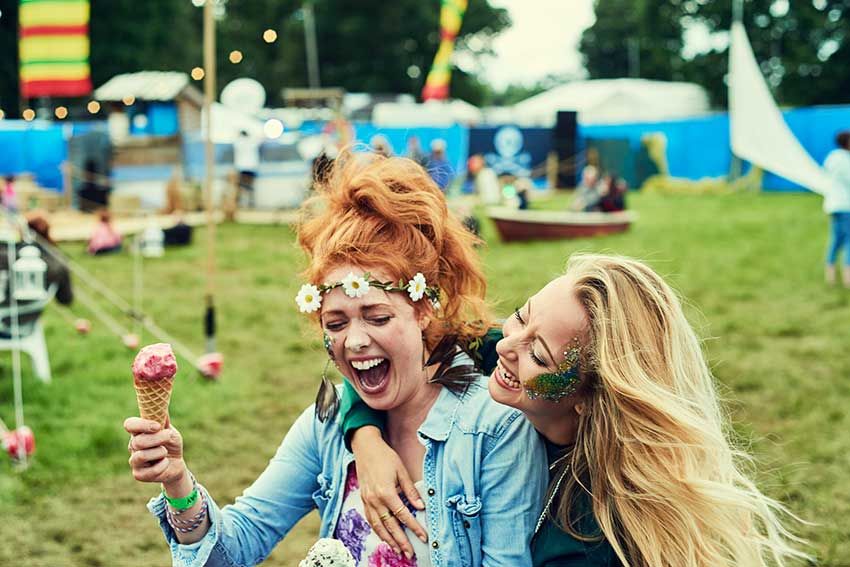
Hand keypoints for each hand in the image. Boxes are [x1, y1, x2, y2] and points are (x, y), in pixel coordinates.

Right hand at [124, 417, 186, 486]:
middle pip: (138, 441)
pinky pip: (150, 470)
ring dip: (160, 452)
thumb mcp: (170, 430)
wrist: (177, 463)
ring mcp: (134, 461)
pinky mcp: (139, 474)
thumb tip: (161, 403)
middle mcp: (133, 445)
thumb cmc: (171, 444)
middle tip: (168, 437)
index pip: (129, 424)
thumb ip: (163, 420)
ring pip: (141, 455)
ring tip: (165, 452)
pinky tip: (165, 463)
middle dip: (158, 439)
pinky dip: (162, 465)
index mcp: (138, 432)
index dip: (142, 425)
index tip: (157, 426)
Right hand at [351, 427, 426, 558]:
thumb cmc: (385, 457)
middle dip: (401, 541)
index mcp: (386, 492)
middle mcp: (375, 499)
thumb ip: (410, 491)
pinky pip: (370, 520)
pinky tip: (384, 537)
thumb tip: (420, 507)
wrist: (365, 447)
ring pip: (378, 526)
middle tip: (410, 553)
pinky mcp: (363, 499)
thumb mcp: (402, 471)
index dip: (414, 527)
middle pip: (390, 525)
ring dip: (388, 540)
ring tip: (397, 550)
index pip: (403, 515)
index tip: (423, 537)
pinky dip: (377, 530)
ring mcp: (367, 500)